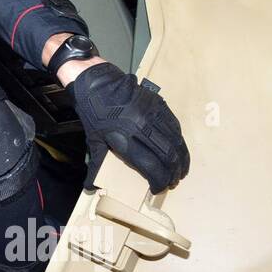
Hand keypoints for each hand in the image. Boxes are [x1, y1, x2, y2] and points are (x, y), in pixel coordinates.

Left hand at [69, 63, 189, 192]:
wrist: (97, 82)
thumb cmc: (93, 113)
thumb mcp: (94, 140)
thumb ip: (97, 165)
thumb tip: (90, 188)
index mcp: (125, 138)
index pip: (150, 166)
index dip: (158, 181)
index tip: (158, 188)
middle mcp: (143, 127)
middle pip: (167, 156)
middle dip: (173, 173)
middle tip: (173, 182)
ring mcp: (153, 114)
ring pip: (175, 141)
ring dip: (181, 159)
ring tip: (181, 170)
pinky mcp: (159, 104)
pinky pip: (175, 126)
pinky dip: (179, 141)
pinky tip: (179, 150)